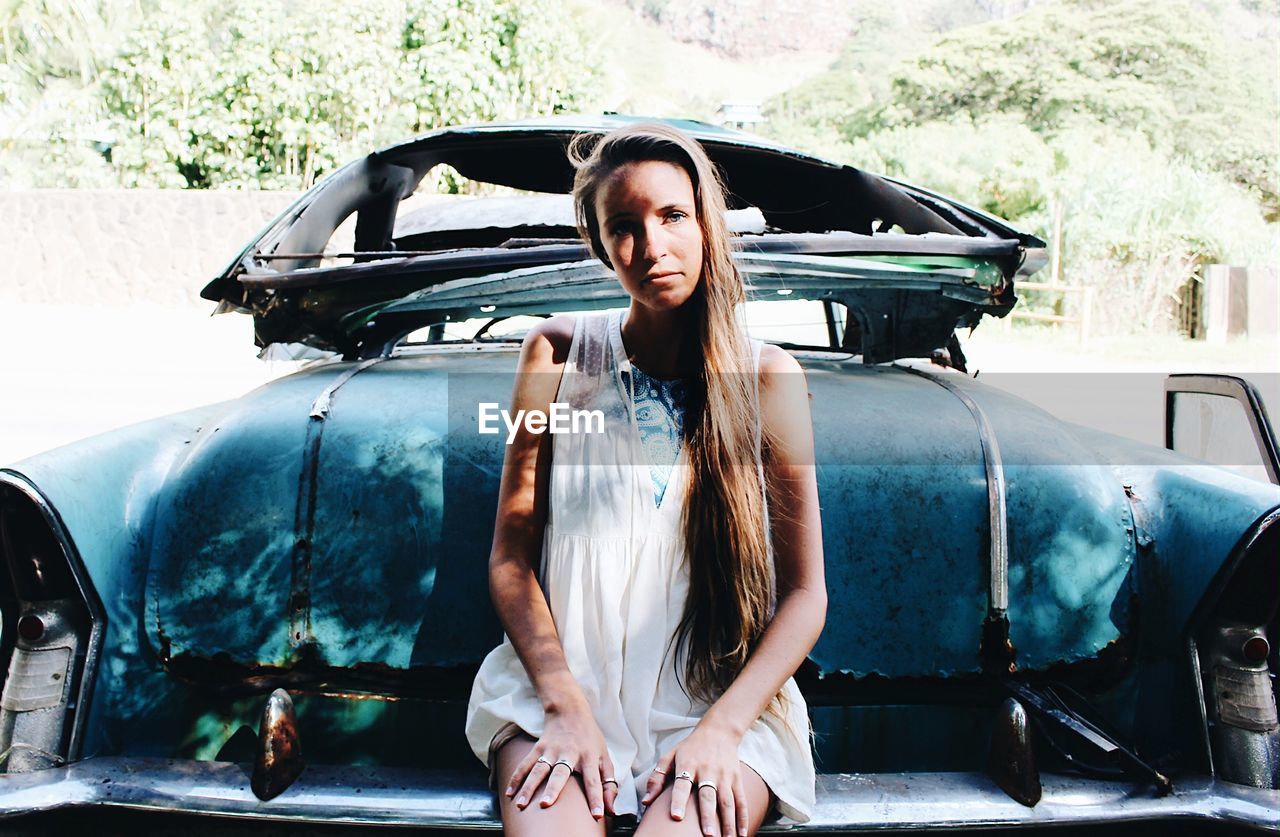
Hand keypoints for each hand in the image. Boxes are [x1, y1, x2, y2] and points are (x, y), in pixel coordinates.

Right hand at [505, 704, 617, 819]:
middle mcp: (570, 753)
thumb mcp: (605, 757)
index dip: (596, 798)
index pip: (594, 780)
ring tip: (520, 804)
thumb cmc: (590, 738)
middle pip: (561, 773)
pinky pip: (526, 764)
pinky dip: (517, 778)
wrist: (570, 710)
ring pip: (538, 770)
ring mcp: (552, 750)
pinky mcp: (539, 747)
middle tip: (545, 804)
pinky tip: (509, 793)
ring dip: (528, 787)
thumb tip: (611, 810)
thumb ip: (609, 784)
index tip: (597, 815)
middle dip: (553, 789)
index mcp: (589, 757)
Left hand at [642, 719, 748, 836]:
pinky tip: (742, 833)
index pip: (682, 784)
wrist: (719, 730)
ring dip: (728, 822)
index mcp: (688, 765)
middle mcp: (707, 771)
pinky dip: (742, 818)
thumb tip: (646, 801)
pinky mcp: (736, 779)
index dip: (678, 801)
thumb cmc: (690, 747)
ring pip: (727, 801)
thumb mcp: (670, 756)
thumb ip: (657, 778)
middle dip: (708, 816)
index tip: (676, 816)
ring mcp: (724, 776)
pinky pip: (741, 801)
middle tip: (708, 835)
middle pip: (708, 796)